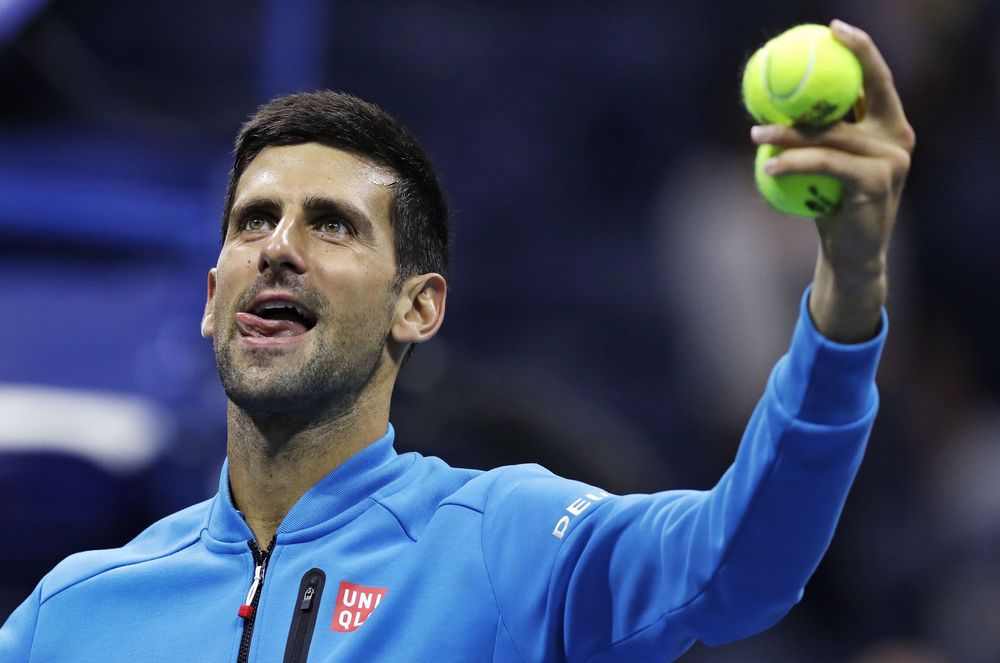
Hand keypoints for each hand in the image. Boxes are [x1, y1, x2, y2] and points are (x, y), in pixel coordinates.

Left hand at [750, 19, 915, 342]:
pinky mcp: (877, 182)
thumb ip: (820, 135)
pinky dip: (794, 163)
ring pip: (831, 136)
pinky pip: (826, 163)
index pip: (878, 80)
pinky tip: (768, 166)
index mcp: (890, 126)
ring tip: (755, 134)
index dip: (861, 50)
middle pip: (856, 99)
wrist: (852, 253)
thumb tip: (778, 104)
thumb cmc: (834, 205)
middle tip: (783, 76)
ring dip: (787, 134)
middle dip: (823, 81)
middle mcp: (897, 138)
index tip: (834, 31)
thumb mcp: (829, 165)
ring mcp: (891, 160)